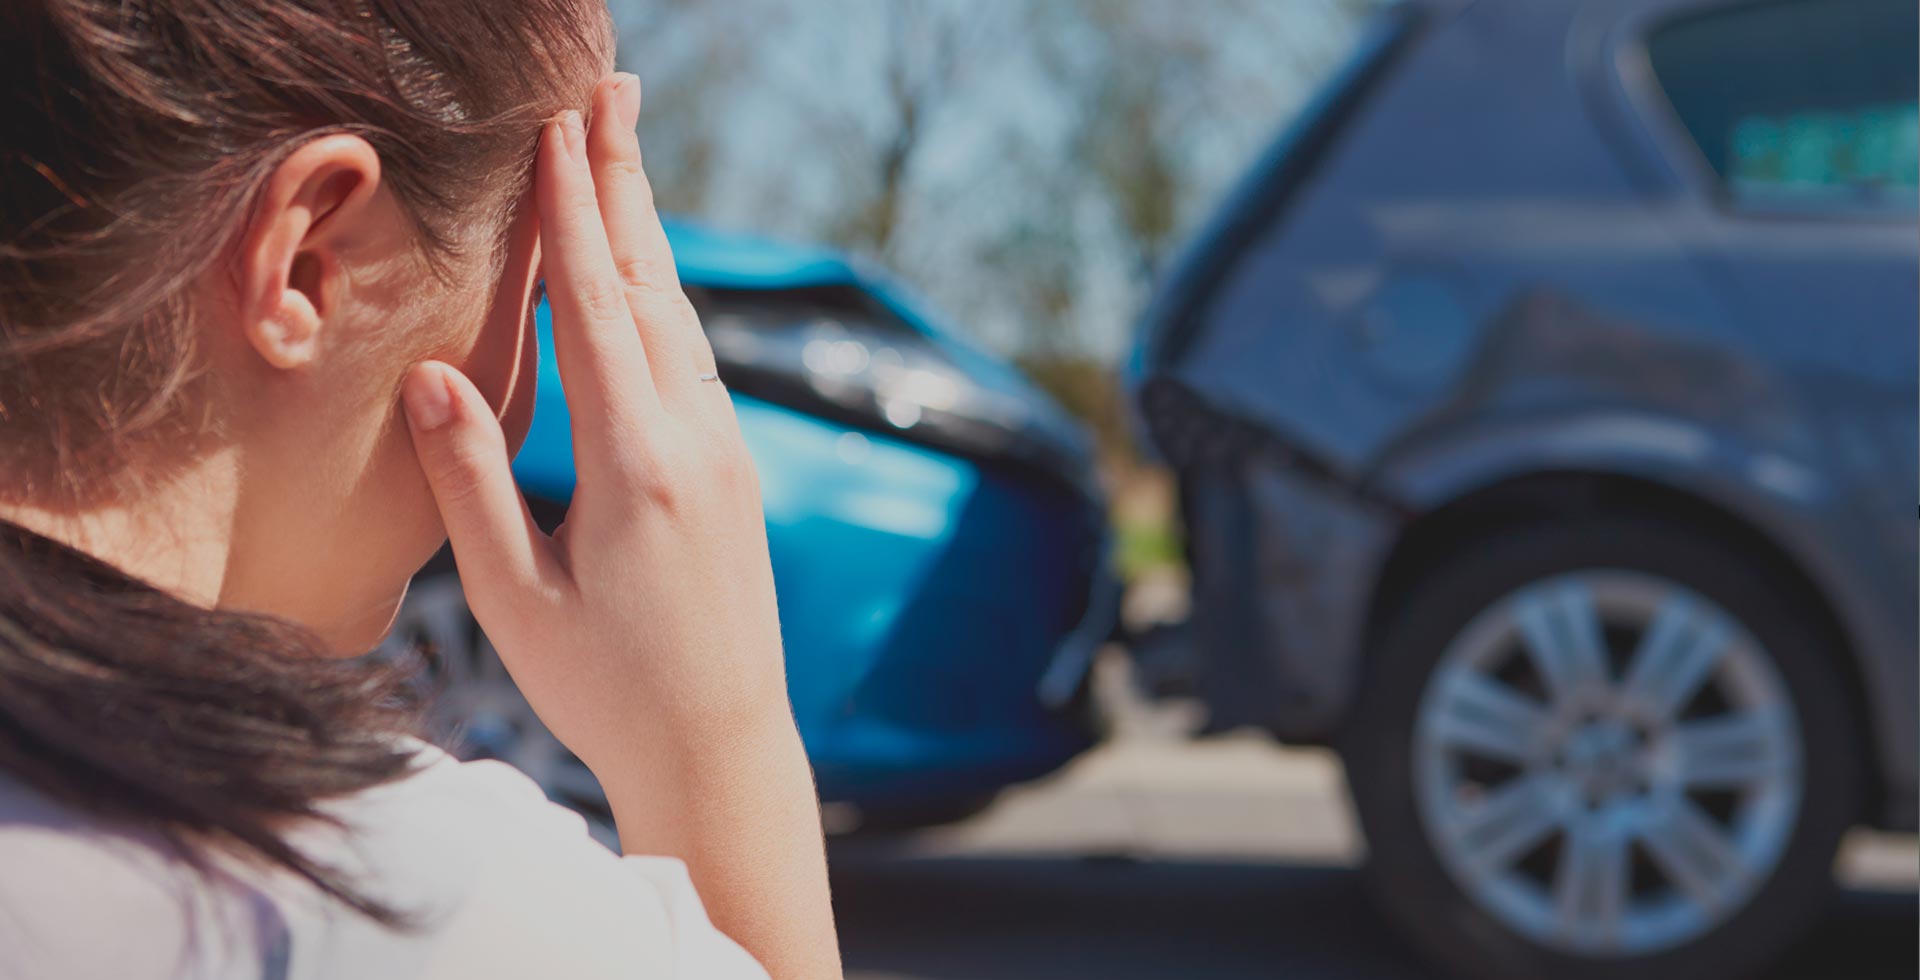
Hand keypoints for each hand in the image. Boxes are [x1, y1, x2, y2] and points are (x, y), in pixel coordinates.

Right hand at [400, 73, 840, 979]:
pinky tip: (647, 276)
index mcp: (636, 467)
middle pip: (654, 287)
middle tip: (612, 89)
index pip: (597, 309)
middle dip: (624, 183)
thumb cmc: (606, 690)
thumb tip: (431, 371)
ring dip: (648, 231)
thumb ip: (473, 480)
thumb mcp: (515, 598)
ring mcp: (728, 454)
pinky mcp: (735, 473)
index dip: (572, 213)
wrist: (722, 749)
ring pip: (682, 319)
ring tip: (622, 153)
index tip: (557, 127)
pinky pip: (696, 361)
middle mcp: (698, 443)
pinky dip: (663, 299)